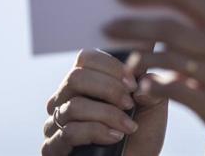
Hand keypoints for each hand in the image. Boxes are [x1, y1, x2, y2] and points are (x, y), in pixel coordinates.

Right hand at [41, 43, 168, 155]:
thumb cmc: (140, 135)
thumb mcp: (153, 106)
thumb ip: (152, 85)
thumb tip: (142, 78)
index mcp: (84, 82)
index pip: (86, 58)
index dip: (111, 66)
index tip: (133, 83)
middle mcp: (64, 98)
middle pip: (75, 77)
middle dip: (109, 89)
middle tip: (130, 104)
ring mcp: (55, 123)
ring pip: (74, 106)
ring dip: (107, 115)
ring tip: (128, 126)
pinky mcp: (51, 148)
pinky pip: (68, 132)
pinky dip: (96, 132)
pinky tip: (114, 138)